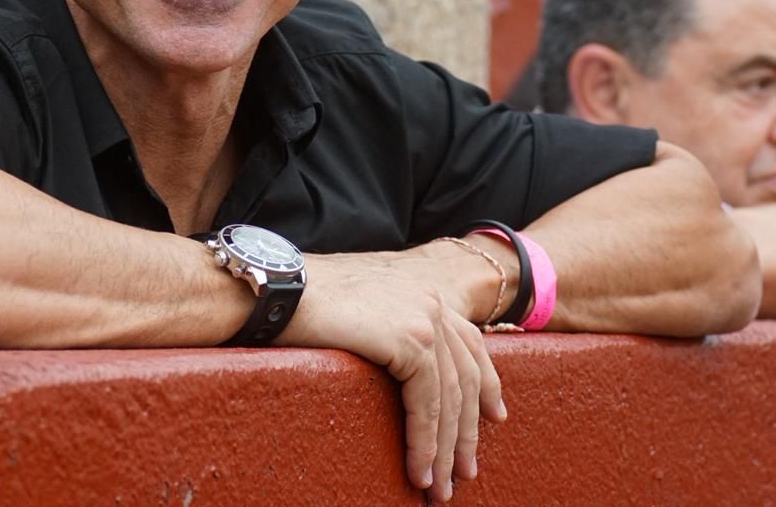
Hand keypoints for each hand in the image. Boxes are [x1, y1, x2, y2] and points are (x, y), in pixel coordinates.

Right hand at [278, 251, 505, 500]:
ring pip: (450, 398)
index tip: (495, 417)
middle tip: (462, 472)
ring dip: (444, 450)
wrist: (279, 288)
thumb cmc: (302, 302)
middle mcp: (432, 302)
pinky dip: (425, 444)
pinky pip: (428, 405)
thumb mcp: (360, 313)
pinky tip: (419, 471)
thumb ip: (387, 331)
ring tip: (437, 487)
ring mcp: (424, 319)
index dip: (487, 384)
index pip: (470, 344)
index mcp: (422, 292)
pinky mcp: (411, 340)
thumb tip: (398, 367)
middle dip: (467, 431)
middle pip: (466, 377)